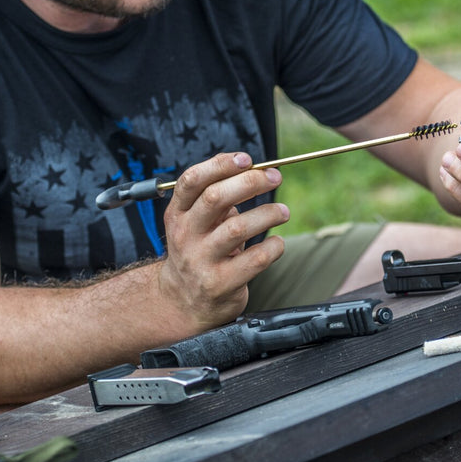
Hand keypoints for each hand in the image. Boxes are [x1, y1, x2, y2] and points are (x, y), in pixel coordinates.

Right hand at [157, 152, 288, 329]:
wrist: (182, 302)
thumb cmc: (198, 251)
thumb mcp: (195, 222)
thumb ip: (216, 197)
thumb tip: (253, 170)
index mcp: (177, 214)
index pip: (192, 180)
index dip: (220, 165)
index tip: (247, 159)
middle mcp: (185, 235)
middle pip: (215, 198)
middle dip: (250, 182)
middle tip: (274, 178)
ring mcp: (201, 261)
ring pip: (238, 228)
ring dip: (268, 213)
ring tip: (283, 212)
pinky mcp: (221, 284)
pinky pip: (256, 259)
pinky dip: (273, 247)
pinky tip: (277, 243)